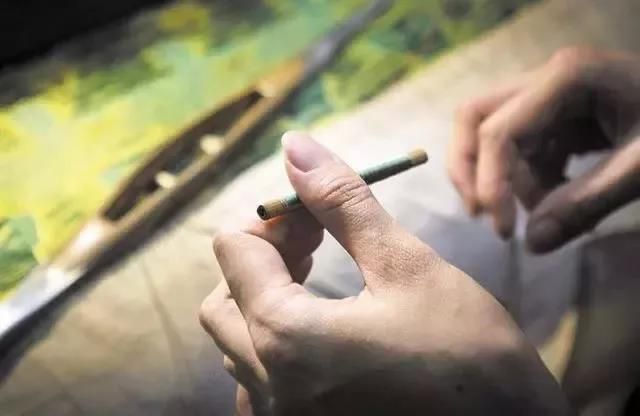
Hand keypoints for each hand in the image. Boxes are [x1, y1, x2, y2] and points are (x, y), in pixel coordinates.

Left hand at [200, 132, 568, 414]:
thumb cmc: (472, 354)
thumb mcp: (407, 266)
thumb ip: (342, 203)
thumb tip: (295, 146)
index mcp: (286, 337)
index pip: (234, 251)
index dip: (275, 217)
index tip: (319, 214)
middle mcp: (268, 387)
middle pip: (222, 302)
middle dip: (261, 259)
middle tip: (315, 242)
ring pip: (237, 346)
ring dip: (264, 300)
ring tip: (318, 280)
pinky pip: (260, 384)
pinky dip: (275, 346)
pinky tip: (320, 334)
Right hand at [448, 47, 639, 251]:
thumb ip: (586, 205)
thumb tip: (532, 245)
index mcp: (566, 78)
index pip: (498, 130)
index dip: (491, 183)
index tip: (503, 232)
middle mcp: (547, 80)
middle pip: (475, 117)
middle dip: (470, 169)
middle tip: (482, 214)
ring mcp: (549, 96)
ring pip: (491, 135)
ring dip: (503, 180)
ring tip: (540, 212)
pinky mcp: (556, 118)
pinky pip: (520, 149)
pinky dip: (526, 180)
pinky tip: (555, 199)